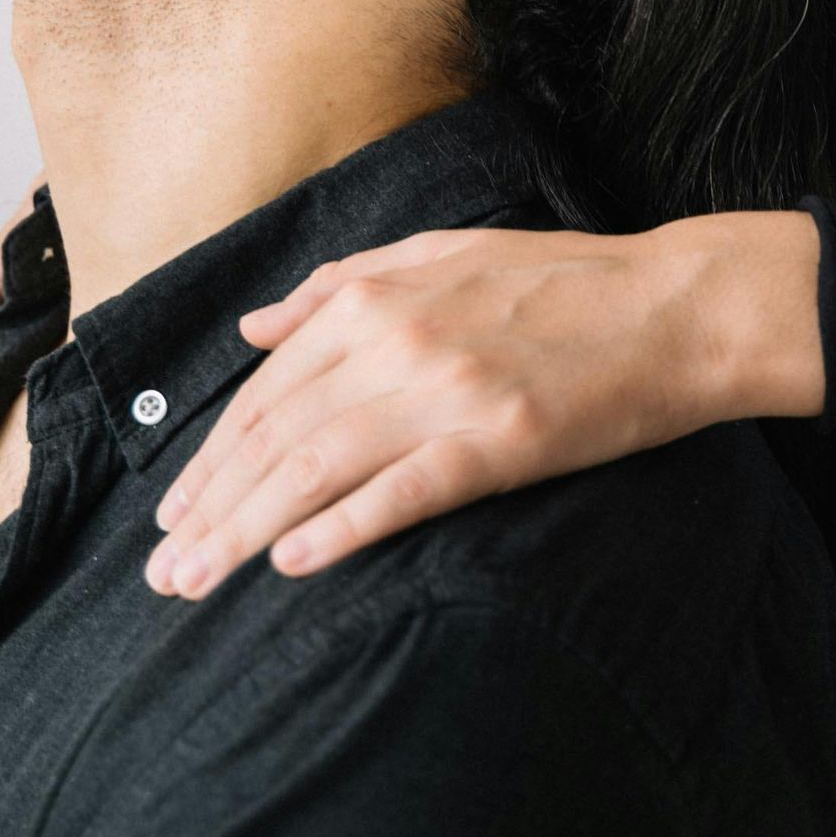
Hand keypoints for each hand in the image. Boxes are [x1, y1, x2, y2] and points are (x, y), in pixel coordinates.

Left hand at [143, 212, 818, 597]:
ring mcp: (447, 389)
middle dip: (208, 509)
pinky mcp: (500, 439)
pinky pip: (402, 491)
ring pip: (316, 467)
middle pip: (275, 435)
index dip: (210, 457)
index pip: (267, 390)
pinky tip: (293, 564)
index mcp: (378, 297)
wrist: (674, 306)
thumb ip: (340, 286)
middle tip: (161, 574)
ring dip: (245, 532)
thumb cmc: (562, 281)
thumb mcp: (441, 254)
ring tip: (196, 583)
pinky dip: (340, 528)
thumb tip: (253, 329)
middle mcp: (399, 339)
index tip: (172, 512)